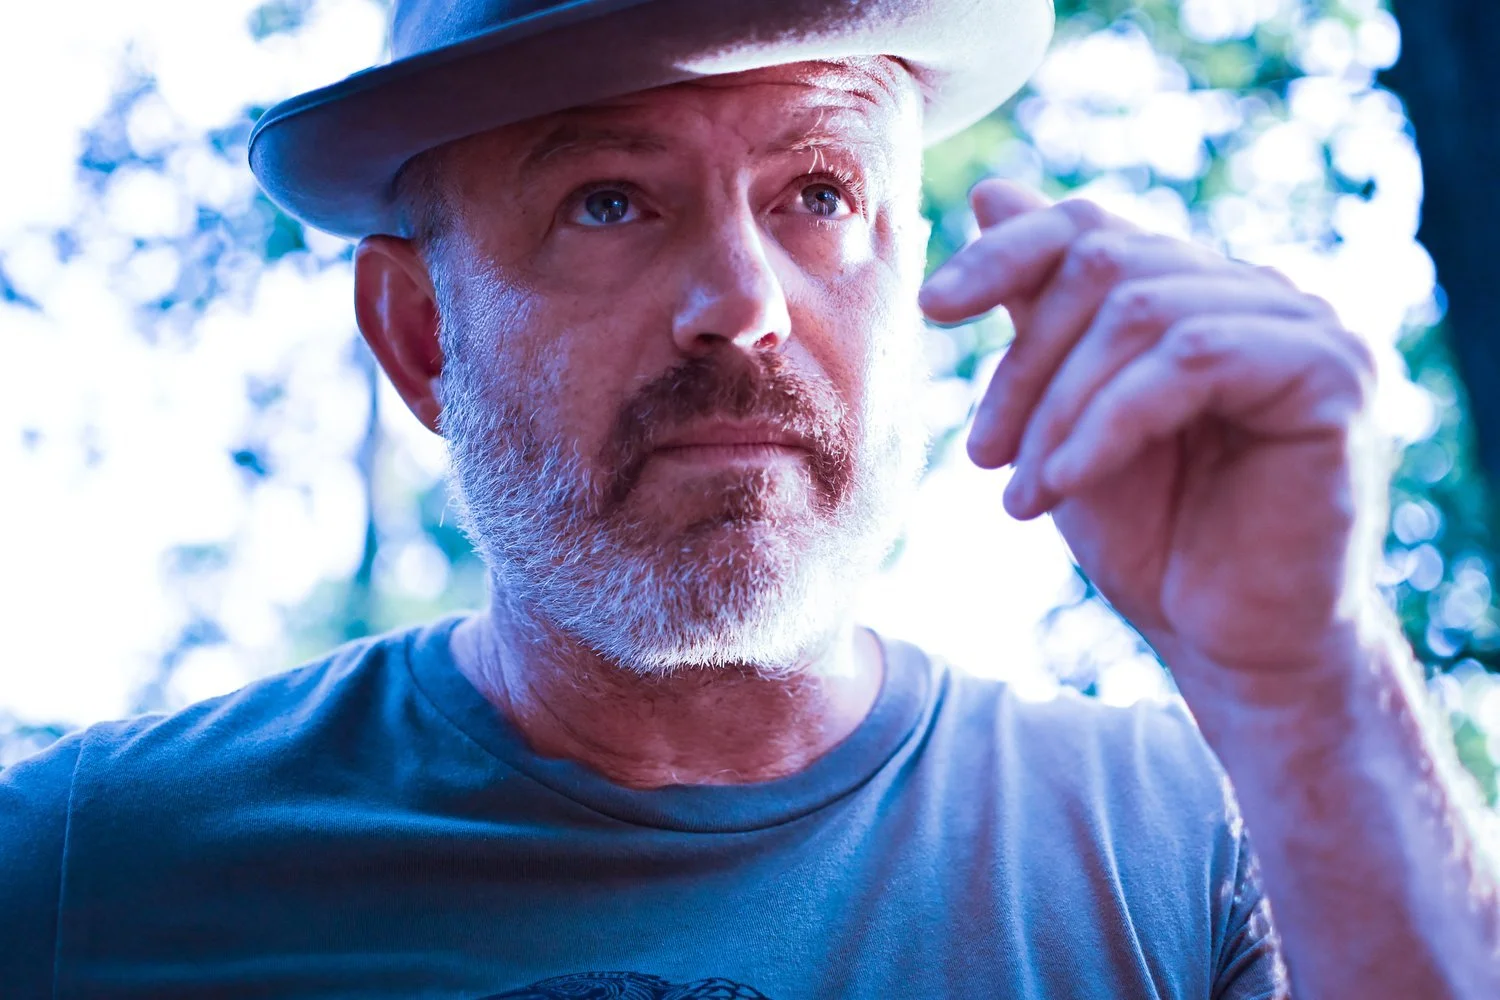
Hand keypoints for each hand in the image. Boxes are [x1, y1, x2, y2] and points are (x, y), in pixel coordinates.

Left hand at [919, 180, 1388, 677]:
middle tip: (981, 456)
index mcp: (1197, 294)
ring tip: (1022, 496)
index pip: (1091, 229)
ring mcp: (1305, 325)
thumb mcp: (1065, 414)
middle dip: (1025, 366)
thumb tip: (991, 192)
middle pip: (1106, 266)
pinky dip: (1107, 423)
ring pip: (1142, 313)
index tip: (935, 310)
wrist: (1233, 645)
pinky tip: (1062, 486)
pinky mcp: (1332, 373)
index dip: (1004, 255)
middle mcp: (1257, 292)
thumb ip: (1039, 309)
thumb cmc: (1154, 538)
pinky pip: (1192, 360)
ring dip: (1058, 410)